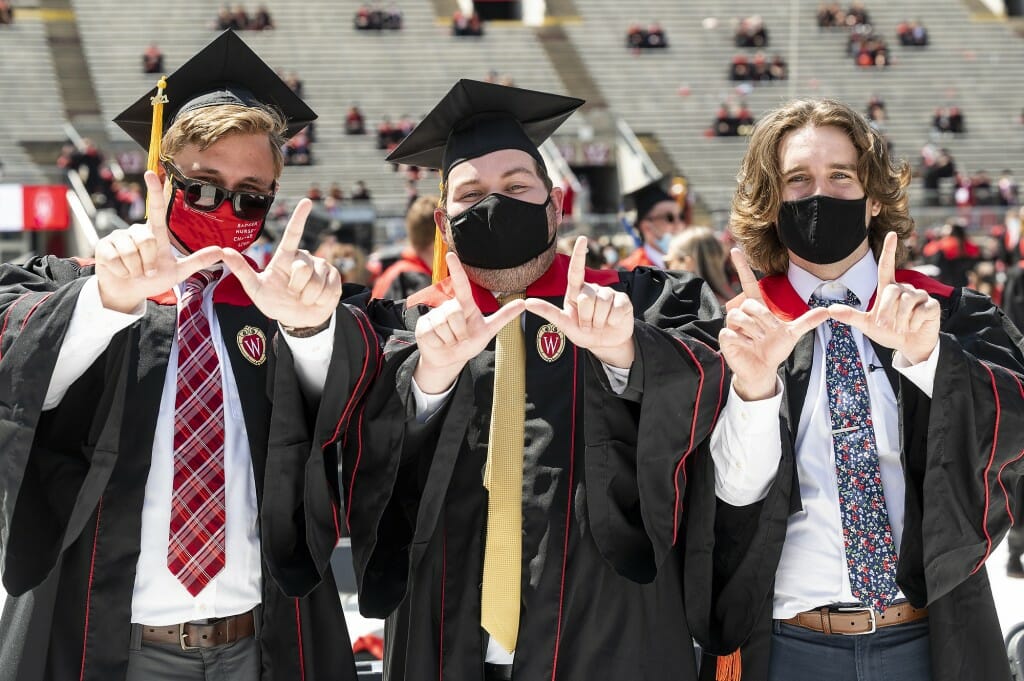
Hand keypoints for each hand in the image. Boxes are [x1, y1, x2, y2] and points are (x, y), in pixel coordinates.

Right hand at [94, 170, 222, 313]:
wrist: (130, 292)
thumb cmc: (153, 279)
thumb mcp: (178, 271)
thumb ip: (198, 261)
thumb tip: (221, 251)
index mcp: (154, 232)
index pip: (155, 208)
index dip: (154, 191)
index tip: (151, 174)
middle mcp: (135, 230)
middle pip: (146, 241)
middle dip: (149, 263)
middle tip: (148, 271)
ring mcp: (117, 237)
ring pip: (131, 252)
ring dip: (136, 269)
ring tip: (135, 272)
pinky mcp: (103, 246)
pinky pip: (116, 259)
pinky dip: (123, 272)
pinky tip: (122, 272)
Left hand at [221, 199, 341, 330]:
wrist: (298, 319)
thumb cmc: (275, 302)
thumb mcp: (255, 289)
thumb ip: (241, 270)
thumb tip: (224, 251)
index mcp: (286, 256)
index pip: (293, 234)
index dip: (299, 217)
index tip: (307, 201)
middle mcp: (305, 257)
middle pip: (302, 268)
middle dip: (296, 287)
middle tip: (293, 293)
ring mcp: (322, 266)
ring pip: (316, 282)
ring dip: (308, 297)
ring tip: (304, 297)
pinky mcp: (335, 277)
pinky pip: (329, 289)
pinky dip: (320, 300)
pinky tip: (317, 299)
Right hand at [413, 252, 525, 393]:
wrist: (449, 360)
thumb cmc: (469, 342)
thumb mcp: (488, 331)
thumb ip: (504, 317)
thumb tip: (523, 303)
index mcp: (464, 304)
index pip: (461, 284)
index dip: (457, 270)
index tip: (451, 254)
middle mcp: (447, 306)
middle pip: (454, 312)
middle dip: (460, 331)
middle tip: (461, 338)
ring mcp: (434, 316)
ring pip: (443, 325)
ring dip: (450, 339)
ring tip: (450, 341)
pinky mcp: (423, 327)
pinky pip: (433, 334)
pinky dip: (440, 344)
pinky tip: (439, 343)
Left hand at [524, 236, 634, 367]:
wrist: (606, 343)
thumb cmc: (583, 333)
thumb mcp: (565, 326)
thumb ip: (549, 313)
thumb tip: (527, 302)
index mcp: (576, 291)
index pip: (576, 271)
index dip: (579, 255)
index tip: (582, 238)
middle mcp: (592, 288)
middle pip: (586, 298)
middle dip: (586, 318)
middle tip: (588, 325)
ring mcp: (609, 293)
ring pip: (602, 304)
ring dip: (598, 322)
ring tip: (599, 324)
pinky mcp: (623, 300)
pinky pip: (616, 309)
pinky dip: (612, 321)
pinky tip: (612, 322)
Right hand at [719, 248, 828, 399]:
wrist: (763, 369)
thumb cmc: (774, 349)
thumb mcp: (793, 334)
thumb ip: (808, 321)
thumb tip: (828, 311)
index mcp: (757, 309)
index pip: (748, 283)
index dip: (742, 267)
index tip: (735, 250)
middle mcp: (742, 314)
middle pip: (749, 304)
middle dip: (762, 318)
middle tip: (768, 333)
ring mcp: (732, 325)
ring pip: (737, 316)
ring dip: (752, 329)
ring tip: (758, 340)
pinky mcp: (725, 338)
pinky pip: (730, 332)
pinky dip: (742, 340)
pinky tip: (748, 347)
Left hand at [827, 231, 939, 363]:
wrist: (910, 346)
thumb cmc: (889, 332)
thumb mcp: (867, 325)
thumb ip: (851, 316)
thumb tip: (830, 310)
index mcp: (889, 288)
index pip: (887, 266)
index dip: (889, 251)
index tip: (892, 234)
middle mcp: (905, 288)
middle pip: (892, 291)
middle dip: (886, 311)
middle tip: (885, 326)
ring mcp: (920, 296)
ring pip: (906, 302)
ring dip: (899, 319)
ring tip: (900, 328)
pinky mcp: (932, 305)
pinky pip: (920, 312)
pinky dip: (913, 323)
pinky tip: (914, 326)